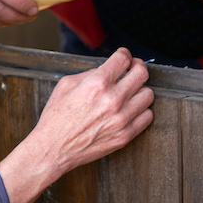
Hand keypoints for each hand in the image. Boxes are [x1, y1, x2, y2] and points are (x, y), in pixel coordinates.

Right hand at [0, 48, 153, 202]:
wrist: (54, 148)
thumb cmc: (57, 117)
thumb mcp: (66, 84)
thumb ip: (90, 73)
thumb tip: (107, 70)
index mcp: (97, 83)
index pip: (123, 59)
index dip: (125, 54)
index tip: (125, 57)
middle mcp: (113, 99)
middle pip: (142, 73)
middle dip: (137, 67)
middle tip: (133, 69)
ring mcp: (121, 118)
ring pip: (148, 95)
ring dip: (140, 90)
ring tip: (131, 92)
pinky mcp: (126, 135)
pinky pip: (147, 116)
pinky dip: (141, 110)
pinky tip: (131, 109)